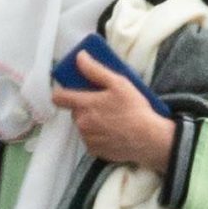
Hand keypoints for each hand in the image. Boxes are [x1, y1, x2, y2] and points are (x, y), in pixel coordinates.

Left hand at [51, 46, 175, 168]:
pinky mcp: (94, 150)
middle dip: (86, 106)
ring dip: (92, 121)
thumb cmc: (135, 110)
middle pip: (75, 111)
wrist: (149, 139)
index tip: (71, 90)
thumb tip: (80, 57)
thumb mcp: (118, 83)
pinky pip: (91, 139)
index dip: (63, 92)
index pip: (58, 97)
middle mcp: (82, 123)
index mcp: (84, 105)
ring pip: (83, 125)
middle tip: (104, 103)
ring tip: (112, 118)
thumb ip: (95, 69)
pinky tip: (113, 131)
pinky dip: (99, 135)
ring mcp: (87, 138)